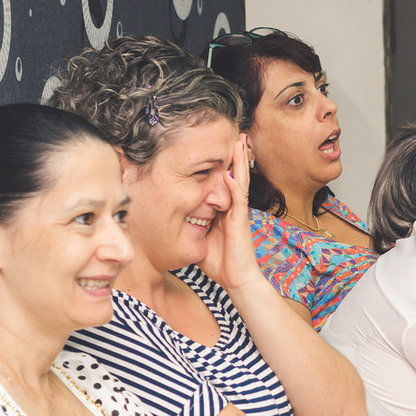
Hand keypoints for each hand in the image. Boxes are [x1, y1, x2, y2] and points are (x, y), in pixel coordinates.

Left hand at [200, 135, 262, 292]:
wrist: (238, 280)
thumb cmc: (221, 264)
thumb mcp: (200, 240)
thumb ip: (193, 226)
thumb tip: (175, 219)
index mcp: (226, 211)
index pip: (225, 183)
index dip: (226, 165)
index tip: (222, 148)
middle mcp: (234, 209)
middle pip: (236, 176)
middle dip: (236, 157)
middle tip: (237, 136)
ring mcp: (239, 215)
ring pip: (240, 183)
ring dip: (240, 163)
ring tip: (240, 144)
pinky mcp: (241, 223)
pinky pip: (238, 201)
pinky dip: (234, 187)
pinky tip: (230, 175)